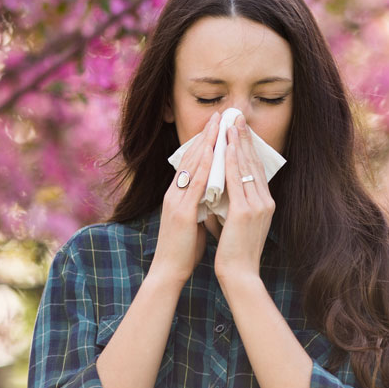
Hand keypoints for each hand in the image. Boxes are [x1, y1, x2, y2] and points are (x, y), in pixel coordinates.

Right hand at [151, 111, 219, 286]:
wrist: (169, 272)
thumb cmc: (183, 248)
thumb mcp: (193, 219)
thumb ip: (200, 203)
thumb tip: (214, 193)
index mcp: (177, 194)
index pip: (190, 162)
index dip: (203, 142)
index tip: (216, 126)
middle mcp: (173, 193)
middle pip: (189, 157)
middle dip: (205, 135)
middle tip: (218, 115)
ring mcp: (175, 201)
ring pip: (191, 165)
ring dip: (205, 143)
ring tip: (217, 125)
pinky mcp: (181, 213)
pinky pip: (194, 185)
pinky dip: (203, 167)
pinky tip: (212, 154)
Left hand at [214, 114, 274, 284]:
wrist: (240, 275)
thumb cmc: (235, 251)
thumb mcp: (236, 222)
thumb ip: (232, 204)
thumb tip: (220, 189)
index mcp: (265, 203)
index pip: (255, 169)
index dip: (247, 147)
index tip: (239, 129)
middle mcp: (265, 201)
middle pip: (253, 162)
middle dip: (244, 138)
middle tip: (237, 116)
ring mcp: (258, 206)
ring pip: (245, 167)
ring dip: (237, 143)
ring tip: (231, 123)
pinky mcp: (246, 212)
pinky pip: (237, 180)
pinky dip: (231, 161)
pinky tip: (226, 147)